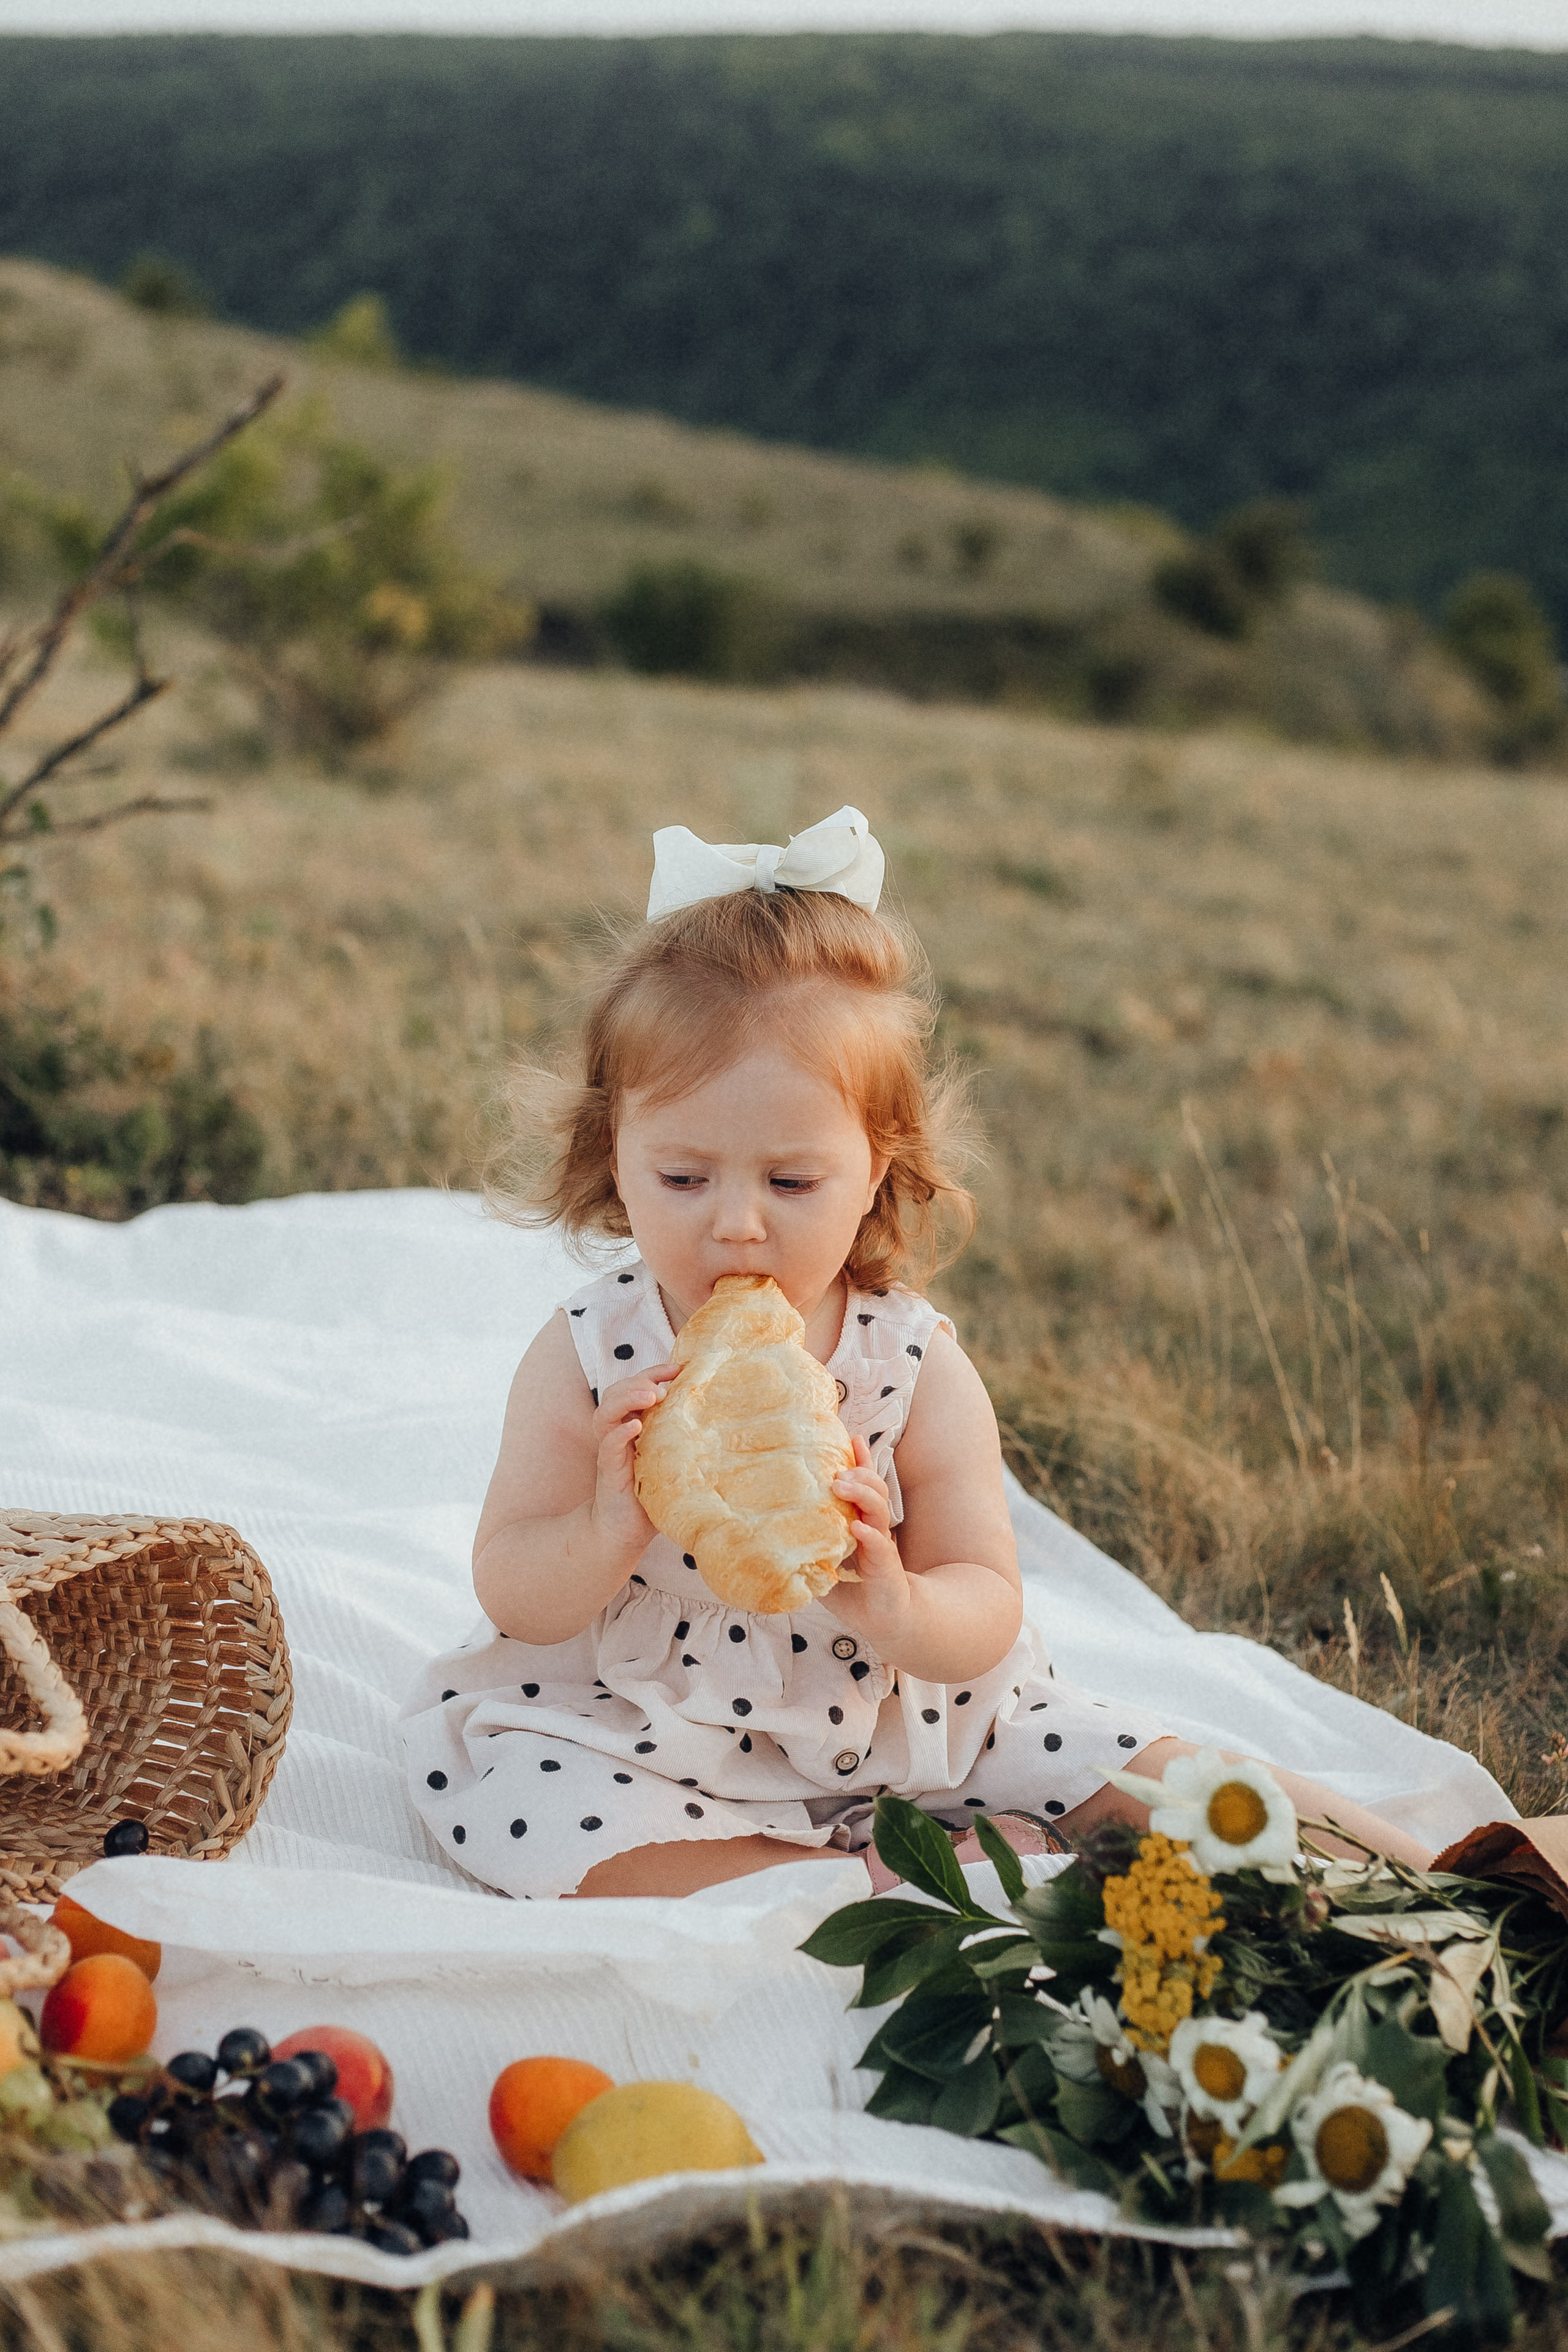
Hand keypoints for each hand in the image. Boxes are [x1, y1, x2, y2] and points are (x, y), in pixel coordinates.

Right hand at [588, 1364, 678, 1563]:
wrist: (625, 1530)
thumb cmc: (654, 1493)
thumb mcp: (674, 1460)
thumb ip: (687, 1439)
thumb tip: (729, 1421)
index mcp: (634, 1424)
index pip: (636, 1387)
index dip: (653, 1373)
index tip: (678, 1368)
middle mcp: (619, 1432)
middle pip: (617, 1392)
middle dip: (640, 1380)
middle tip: (664, 1384)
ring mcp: (611, 1450)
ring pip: (606, 1412)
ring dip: (628, 1398)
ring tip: (652, 1396)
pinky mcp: (609, 1470)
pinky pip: (608, 1445)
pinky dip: (619, 1433)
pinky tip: (635, 1426)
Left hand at [821, 1439, 913, 1648]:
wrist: (885, 1621)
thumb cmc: (854, 1591)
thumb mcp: (824, 1564)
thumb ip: (806, 1548)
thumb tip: (767, 1535)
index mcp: (862, 1522)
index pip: (864, 1485)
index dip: (861, 1461)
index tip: (853, 1437)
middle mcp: (874, 1529)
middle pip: (874, 1489)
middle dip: (860, 1472)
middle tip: (837, 1469)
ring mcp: (881, 1546)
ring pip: (878, 1510)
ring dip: (862, 1494)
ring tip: (841, 1484)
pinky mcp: (885, 1568)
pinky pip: (880, 1547)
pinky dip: (869, 1536)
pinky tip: (857, 1528)